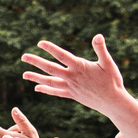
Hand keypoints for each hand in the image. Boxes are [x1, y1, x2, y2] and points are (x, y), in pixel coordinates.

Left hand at [20, 35, 134, 120]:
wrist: (113, 102)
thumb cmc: (112, 81)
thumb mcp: (108, 63)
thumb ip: (101, 49)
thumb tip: (98, 35)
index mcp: (80, 67)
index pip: (62, 56)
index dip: (51, 49)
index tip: (40, 43)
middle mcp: (72, 77)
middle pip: (51, 68)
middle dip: (36, 62)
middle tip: (23, 56)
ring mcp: (71, 87)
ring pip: (50, 82)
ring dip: (36, 77)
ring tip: (24, 74)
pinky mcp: (72, 95)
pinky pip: (56, 92)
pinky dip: (46, 90)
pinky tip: (37, 88)